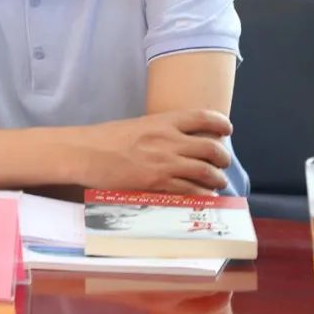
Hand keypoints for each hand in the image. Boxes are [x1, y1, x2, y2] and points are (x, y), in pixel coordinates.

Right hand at [78, 109, 233, 194]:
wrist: (86, 153)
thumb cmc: (105, 139)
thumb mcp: (137, 126)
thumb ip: (159, 132)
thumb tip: (176, 142)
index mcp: (162, 121)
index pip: (202, 116)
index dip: (220, 122)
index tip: (227, 129)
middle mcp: (168, 140)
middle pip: (210, 147)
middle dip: (223, 158)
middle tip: (224, 163)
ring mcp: (164, 163)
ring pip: (205, 171)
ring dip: (217, 179)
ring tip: (218, 183)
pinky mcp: (157, 183)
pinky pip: (190, 190)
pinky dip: (202, 195)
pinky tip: (205, 197)